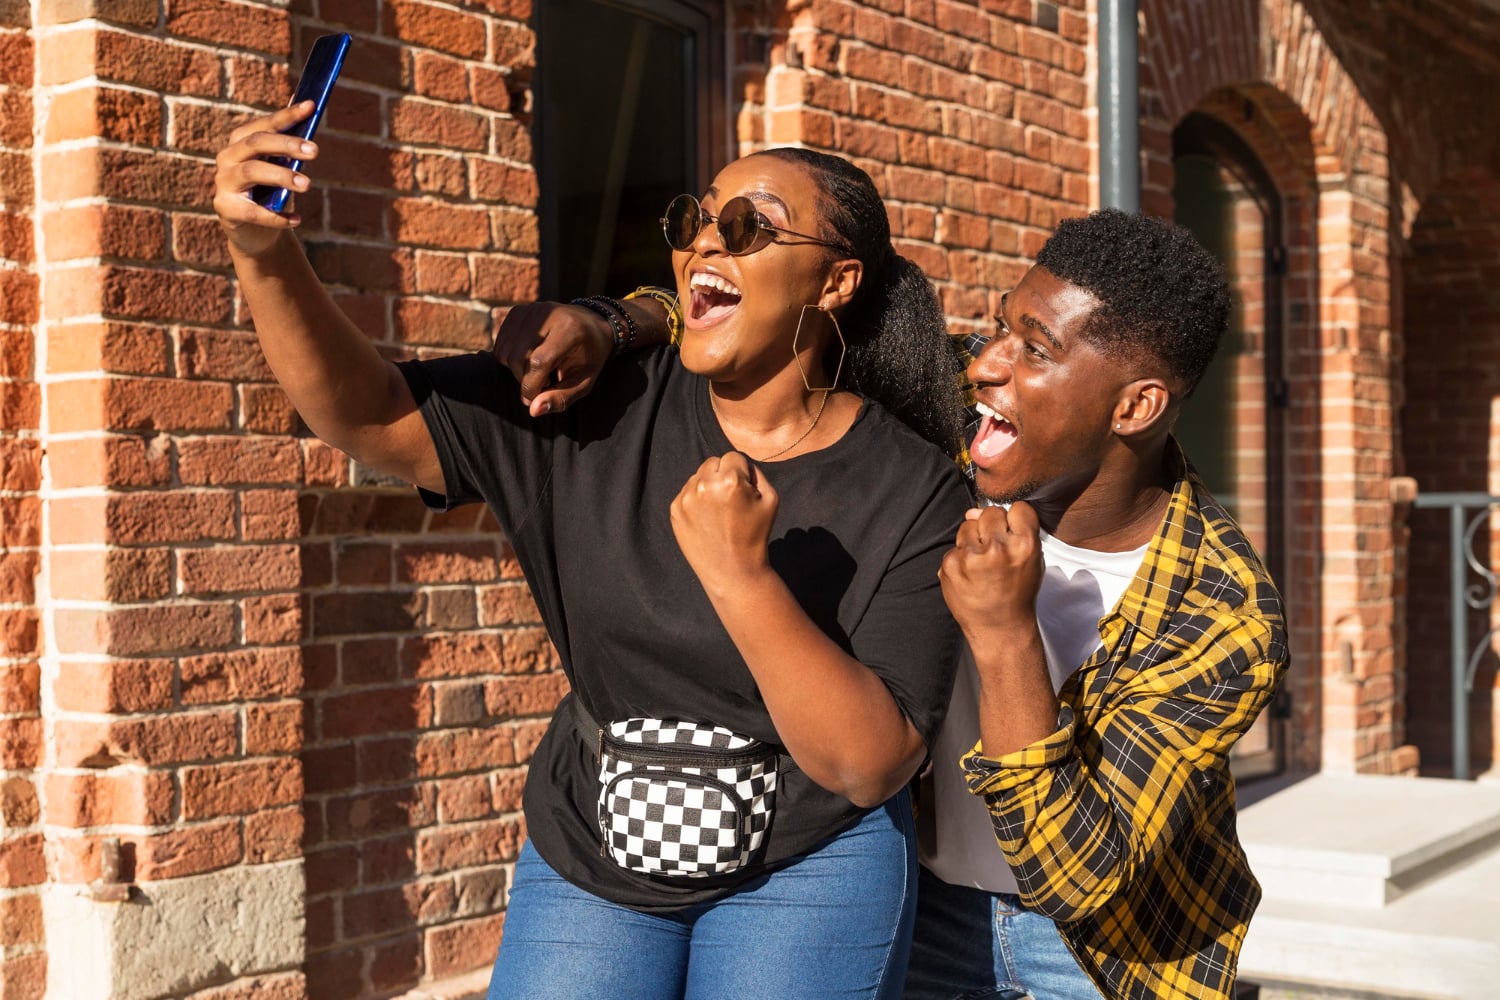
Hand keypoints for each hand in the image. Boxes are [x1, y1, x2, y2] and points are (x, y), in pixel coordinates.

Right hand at [212, 101, 317, 256]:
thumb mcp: (281, 169)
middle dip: (286, 144)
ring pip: (251, 171)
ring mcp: (223, 182)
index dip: (287, 115)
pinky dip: (277, 216)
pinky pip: (253, 211)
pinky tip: (296, 219)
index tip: (311, 106)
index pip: (264, 125)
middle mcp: (227, 157)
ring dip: (281, 175)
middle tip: (314, 150)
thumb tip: (307, 118)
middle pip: (255, 143)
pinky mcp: (225, 208)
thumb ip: (288, 149)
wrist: (255, 232)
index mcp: (241, 142)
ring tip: (306, 184)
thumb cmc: (271, 194)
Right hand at [491, 301, 613, 417]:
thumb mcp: (584, 382)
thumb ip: (561, 398)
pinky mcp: (517, 311)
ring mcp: (530, 310)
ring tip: (537, 370)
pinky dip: (509, 359)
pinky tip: (527, 358)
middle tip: (542, 382)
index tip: (534, 398)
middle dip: (524, 380)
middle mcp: (547, 314)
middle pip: (518, 358)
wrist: (590, 324)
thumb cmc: (588, 358)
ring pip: (504, 352)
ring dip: (516, 370)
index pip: (538, 361)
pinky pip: (500, 344)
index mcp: (569, 330)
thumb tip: (533, 411)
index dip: (532, 386)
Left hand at [670, 453, 778, 593]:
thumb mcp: (771, 499)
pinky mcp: (675, 510)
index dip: (742, 472)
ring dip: (708, 486)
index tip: (743, 491)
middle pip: (713, 462)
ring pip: (698, 476)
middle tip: (730, 500)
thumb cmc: (755, 534)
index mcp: (730, 480)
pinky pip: (687, 492)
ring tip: (718, 512)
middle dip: (722, 474)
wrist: (732, 570)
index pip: (733, 456)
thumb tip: (741, 463)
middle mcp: (705, 485)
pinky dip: (696, 500)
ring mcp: (686, 498)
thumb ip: (757, 473)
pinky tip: (707, 519)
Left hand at [939, 503, 1044, 641]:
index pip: (1018, 508)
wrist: (999, 628)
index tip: (1013, 533)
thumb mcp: (1032, 561)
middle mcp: (998, 548)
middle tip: (996, 552)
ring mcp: (971, 557)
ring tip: (982, 563)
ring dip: (974, 539)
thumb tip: (973, 511)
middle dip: (992, 528)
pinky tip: (970, 574)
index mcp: (1025, 546)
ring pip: (968, 525)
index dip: (1015, 520)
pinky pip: (955, 546)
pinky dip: (960, 556)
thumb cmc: (1018, 594)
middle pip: (990, 513)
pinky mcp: (950, 565)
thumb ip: (1013, 531)